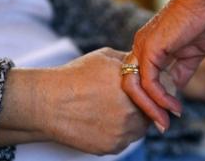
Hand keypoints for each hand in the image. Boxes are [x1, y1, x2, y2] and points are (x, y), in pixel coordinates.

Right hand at [0, 48, 148, 154]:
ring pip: (139, 129)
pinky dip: (118, 133)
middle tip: (123, 102)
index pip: (156, 93)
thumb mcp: (105, 57)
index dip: (149, 92)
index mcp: (133, 86)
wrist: (48, 102)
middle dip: (141, 107)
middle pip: (149, 112)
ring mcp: (122, 131)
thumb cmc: (74, 76)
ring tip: (111, 111)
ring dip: (132, 122)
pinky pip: (124, 141)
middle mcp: (132, 110)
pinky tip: (102, 122)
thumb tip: (146, 65)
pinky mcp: (112, 147)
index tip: (144, 92)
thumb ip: (130, 61)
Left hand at [122, 0, 204, 130]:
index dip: (152, 99)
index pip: (143, 80)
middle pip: (132, 85)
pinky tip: (172, 106)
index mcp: (152, 48)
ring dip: (150, 108)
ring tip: (165, 122)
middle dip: (146, 108)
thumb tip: (176, 87)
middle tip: (161, 125)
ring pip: (135, 86)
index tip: (167, 114)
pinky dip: (159, 98)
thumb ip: (182, 70)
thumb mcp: (194, 53)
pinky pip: (148, 81)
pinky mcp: (150, 47)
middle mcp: (142, 47)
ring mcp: (144, 47)